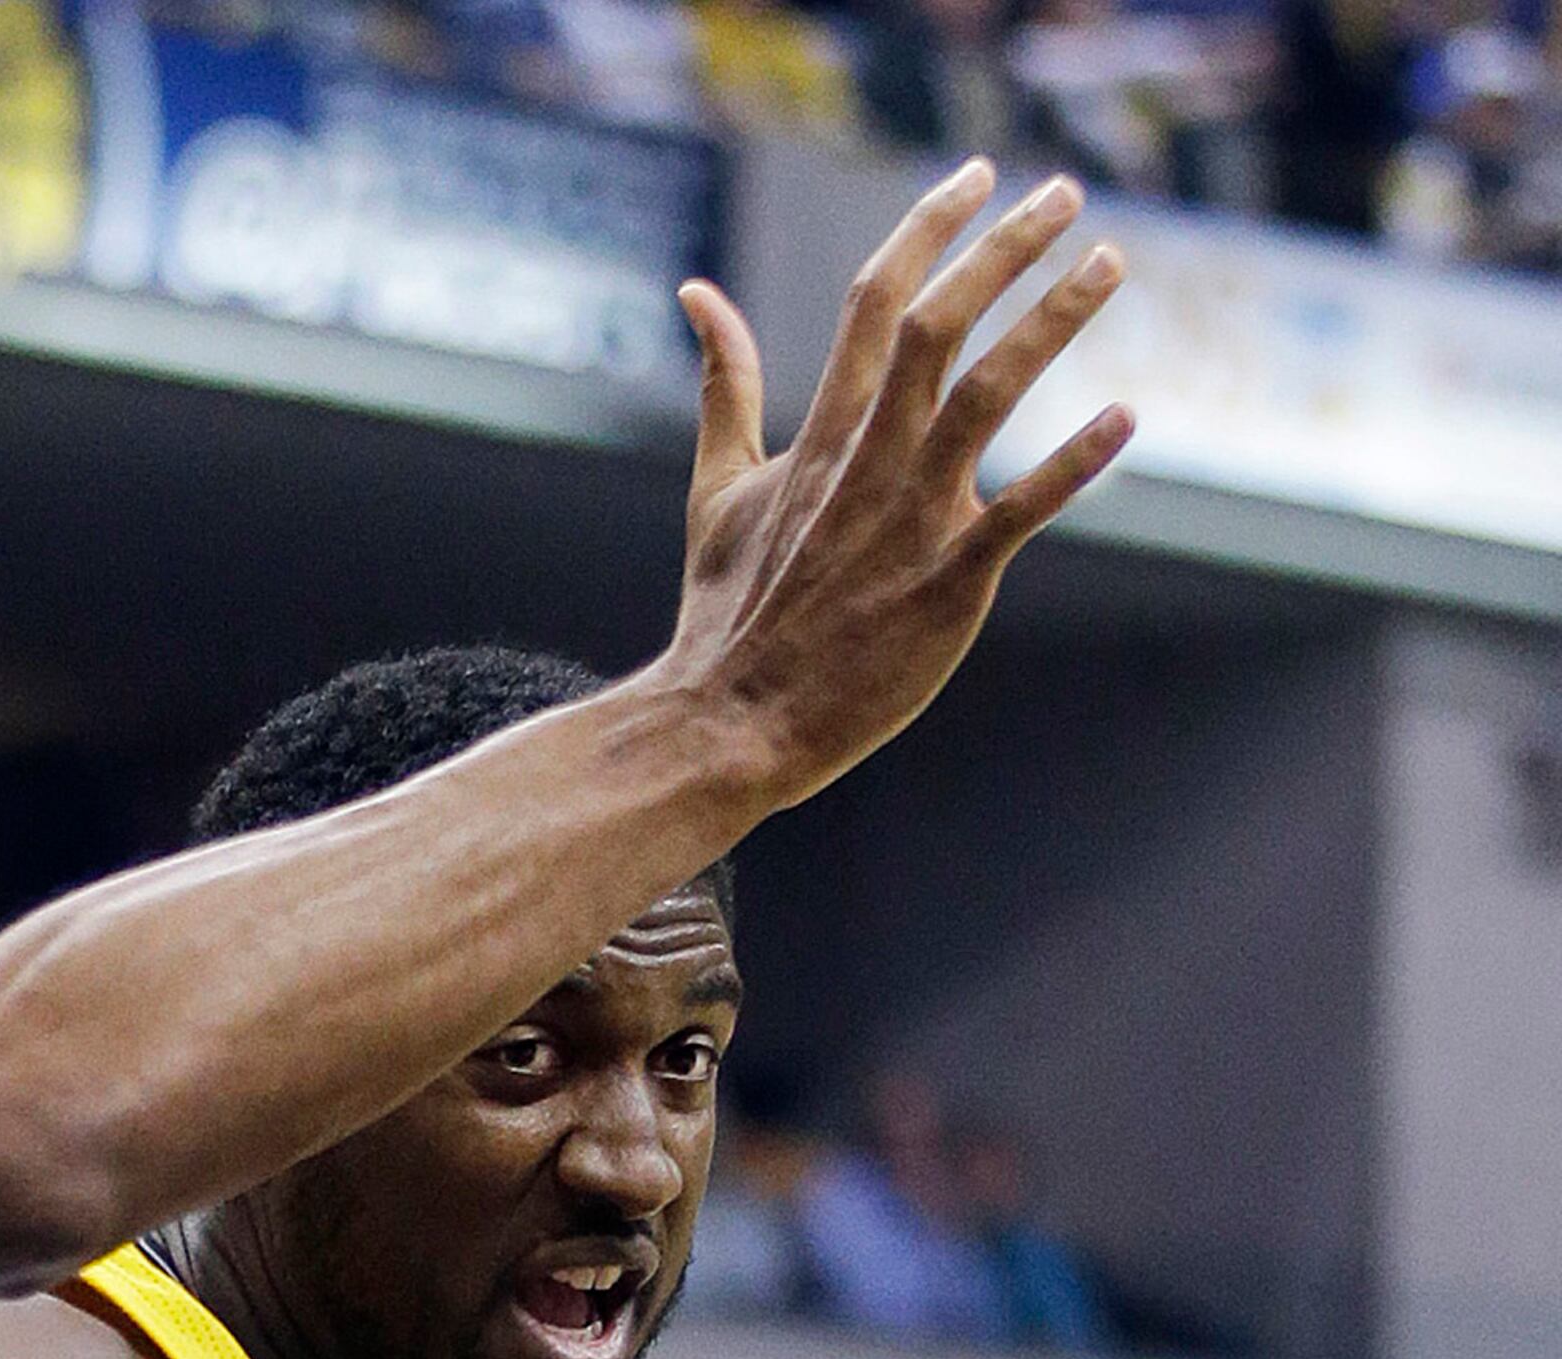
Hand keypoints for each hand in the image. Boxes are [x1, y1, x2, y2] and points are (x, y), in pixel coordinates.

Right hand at [659, 161, 1132, 808]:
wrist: (729, 718)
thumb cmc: (728, 608)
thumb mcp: (715, 485)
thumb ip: (724, 384)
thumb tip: (698, 293)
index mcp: (819, 433)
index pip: (875, 299)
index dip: (929, 226)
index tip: (978, 176)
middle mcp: (867, 461)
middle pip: (939, 323)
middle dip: (1004, 248)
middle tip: (1065, 192)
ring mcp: (908, 520)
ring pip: (987, 394)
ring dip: (1052, 320)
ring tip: (1111, 262)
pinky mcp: (948, 584)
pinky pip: (1022, 513)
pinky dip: (1073, 463)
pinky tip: (1125, 415)